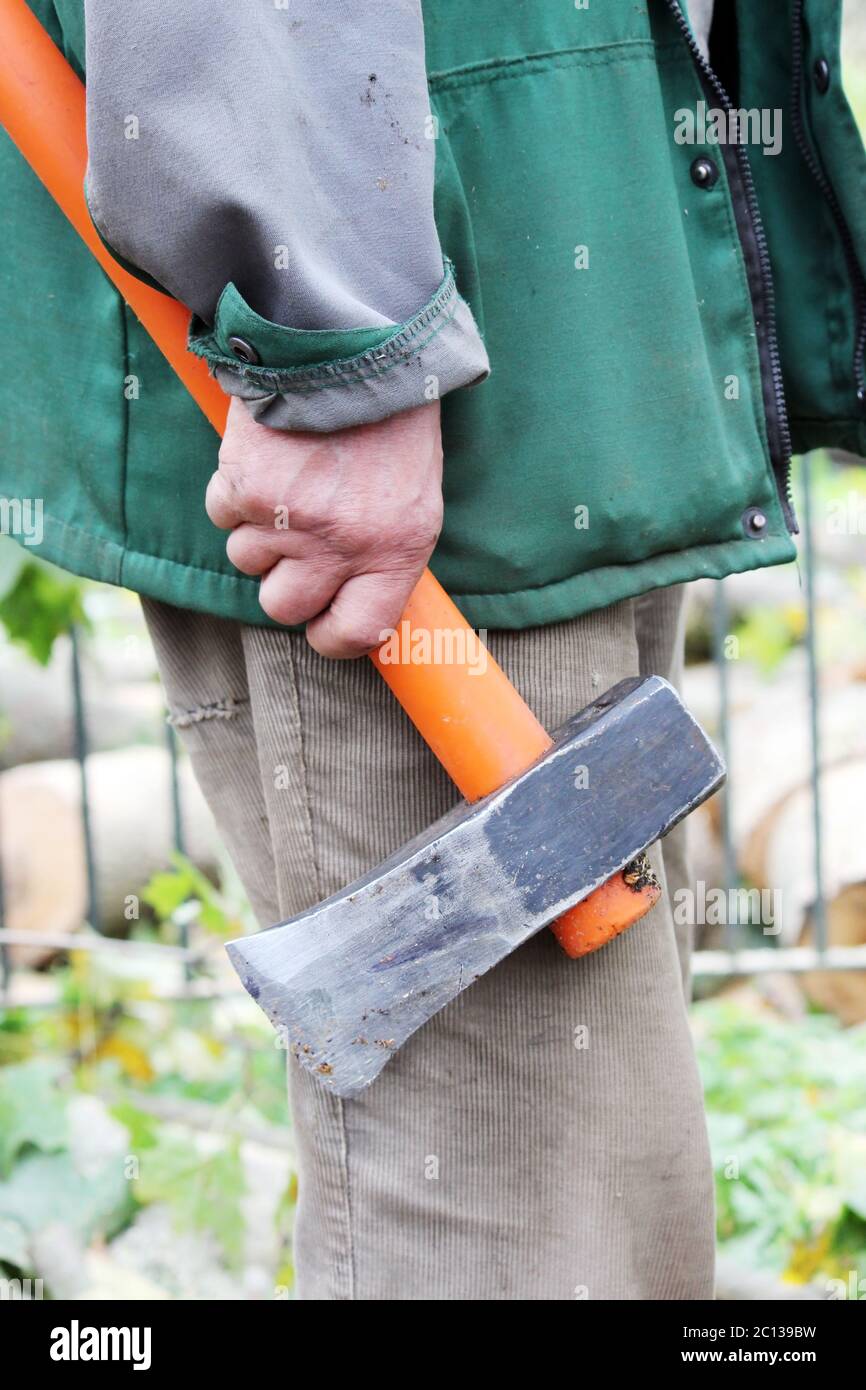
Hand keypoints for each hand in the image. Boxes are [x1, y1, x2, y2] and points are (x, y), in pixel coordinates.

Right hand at [206, 397, 442, 657]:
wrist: (351, 341)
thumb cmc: (391, 422)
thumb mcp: (414, 498)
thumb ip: (384, 556)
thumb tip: (353, 608)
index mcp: (395, 550)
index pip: (355, 633)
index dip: (331, 635)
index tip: (323, 622)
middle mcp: (340, 544)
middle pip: (283, 606)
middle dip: (283, 581)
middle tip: (297, 545)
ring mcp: (288, 517)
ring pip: (246, 559)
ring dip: (258, 530)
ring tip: (290, 481)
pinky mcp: (244, 484)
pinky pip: (222, 512)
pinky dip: (234, 491)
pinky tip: (265, 459)